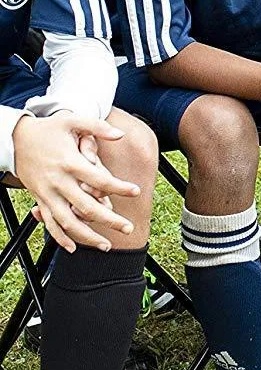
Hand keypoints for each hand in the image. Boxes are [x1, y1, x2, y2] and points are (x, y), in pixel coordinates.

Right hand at [13, 115, 140, 251]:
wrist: (15, 138)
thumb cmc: (48, 129)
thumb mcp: (72, 121)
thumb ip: (98, 127)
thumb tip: (120, 135)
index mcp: (70, 163)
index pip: (98, 179)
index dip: (118, 187)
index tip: (135, 191)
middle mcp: (58, 182)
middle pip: (86, 207)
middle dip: (108, 220)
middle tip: (128, 228)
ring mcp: (47, 194)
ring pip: (67, 222)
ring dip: (86, 236)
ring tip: (106, 245)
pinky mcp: (40, 200)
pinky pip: (49, 223)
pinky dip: (60, 237)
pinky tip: (73, 247)